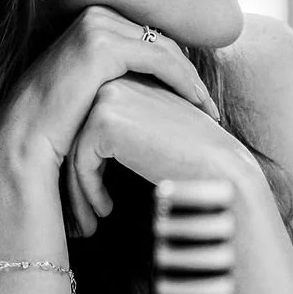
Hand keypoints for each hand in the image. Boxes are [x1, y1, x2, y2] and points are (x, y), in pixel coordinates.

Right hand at [0, 7, 218, 206]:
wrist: (23, 146)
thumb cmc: (55, 130)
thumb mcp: (90, 94)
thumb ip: (117, 80)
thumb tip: (153, 87)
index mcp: (89, 23)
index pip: (148, 38)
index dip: (177, 66)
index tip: (197, 97)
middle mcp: (92, 17)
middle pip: (159, 39)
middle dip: (187, 71)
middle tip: (209, 104)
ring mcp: (94, 27)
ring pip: (164, 47)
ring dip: (190, 77)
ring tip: (208, 109)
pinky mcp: (100, 45)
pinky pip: (159, 58)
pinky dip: (184, 80)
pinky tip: (198, 104)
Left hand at [65, 72, 270, 236]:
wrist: (220, 169)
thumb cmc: (194, 158)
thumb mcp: (155, 131)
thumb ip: (127, 124)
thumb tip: (89, 149)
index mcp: (131, 75)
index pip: (93, 121)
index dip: (91, 161)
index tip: (97, 195)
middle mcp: (117, 77)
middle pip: (77, 131)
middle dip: (78, 176)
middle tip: (86, 214)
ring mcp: (108, 94)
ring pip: (73, 146)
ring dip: (79, 188)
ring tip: (92, 218)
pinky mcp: (104, 118)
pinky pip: (80, 160)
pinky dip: (88, 190)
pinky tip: (106, 210)